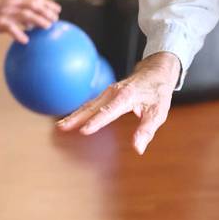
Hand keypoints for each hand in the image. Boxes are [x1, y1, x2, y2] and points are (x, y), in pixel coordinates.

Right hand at [0, 0, 60, 43]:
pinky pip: (10, 28)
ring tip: (47, 27)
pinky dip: (19, 34)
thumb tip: (35, 24)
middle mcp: (13, 3)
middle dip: (46, 12)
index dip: (48, 4)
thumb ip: (22, 14)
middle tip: (55, 21)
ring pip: (26, 15)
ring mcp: (6, 12)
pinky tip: (25, 40)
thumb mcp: (9, 9)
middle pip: (34, 5)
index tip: (58, 10)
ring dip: (38, 20)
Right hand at [56, 51, 180, 153]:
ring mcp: (108, 92)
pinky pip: (90, 103)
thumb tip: (138, 148)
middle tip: (62, 128)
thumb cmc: (158, 92)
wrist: (156, 71)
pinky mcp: (106, 94)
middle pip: (92, 107)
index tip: (84, 130)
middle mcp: (114, 92)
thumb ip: (147, 130)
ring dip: (74, 115)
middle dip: (76, 118)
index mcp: (127, 96)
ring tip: (61, 126)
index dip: (97, 121)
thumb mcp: (158, 112)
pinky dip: (79, 111)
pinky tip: (70, 119)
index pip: (109, 111)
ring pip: (88, 105)